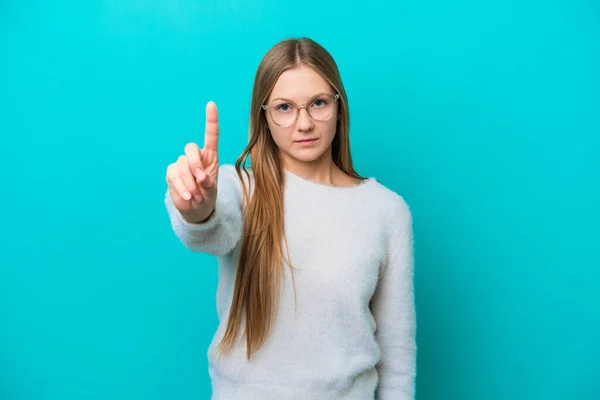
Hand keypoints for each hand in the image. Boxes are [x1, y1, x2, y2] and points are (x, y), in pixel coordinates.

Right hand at [166, 101, 219, 222]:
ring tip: (197, 196)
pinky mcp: (172, 173)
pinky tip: (188, 196)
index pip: (210, 135)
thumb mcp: (212, 192)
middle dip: (195, 164)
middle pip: (191, 148)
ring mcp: (182, 164)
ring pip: (181, 165)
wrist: (195, 209)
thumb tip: (201, 176)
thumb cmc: (207, 197)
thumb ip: (209, 184)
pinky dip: (181, 187)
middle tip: (201, 180)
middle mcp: (196, 157)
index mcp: (210, 157)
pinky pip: (173, 175)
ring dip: (189, 182)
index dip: (211, 120)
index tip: (211, 104)